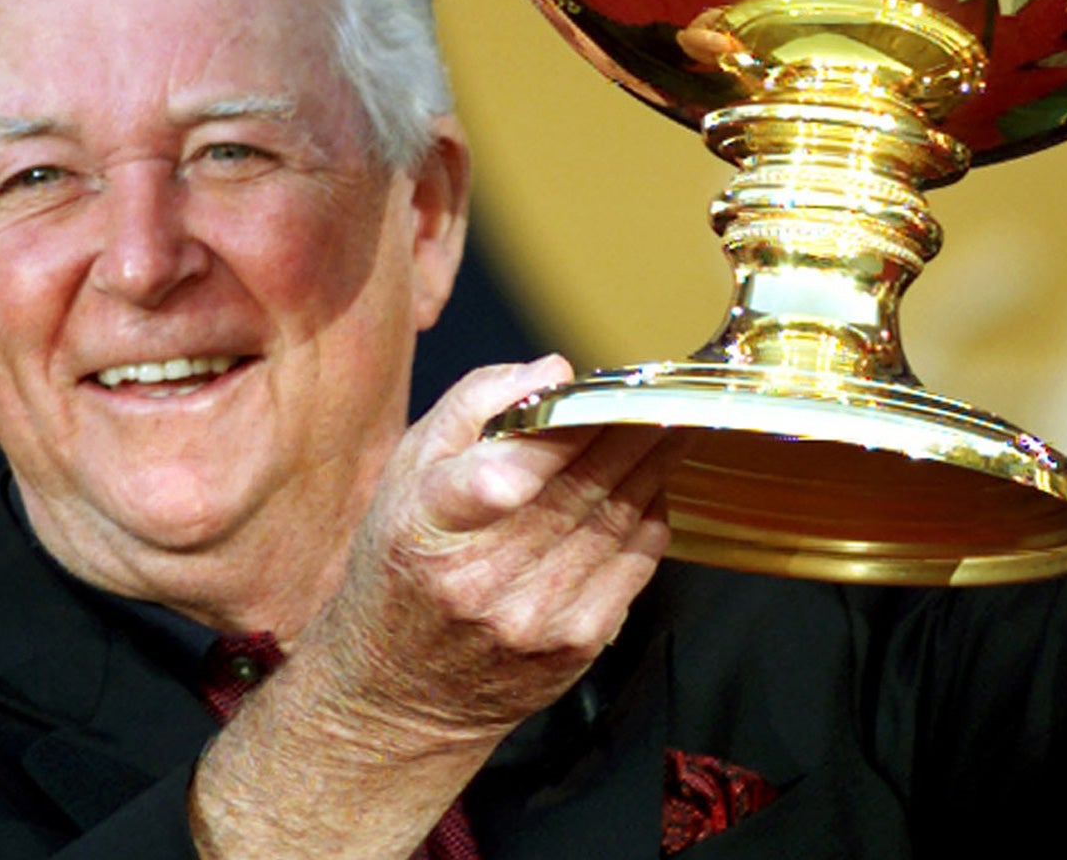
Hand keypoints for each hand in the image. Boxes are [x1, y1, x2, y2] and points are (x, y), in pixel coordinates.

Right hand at [307, 356, 682, 743]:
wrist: (395, 696)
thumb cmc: (400, 567)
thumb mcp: (405, 473)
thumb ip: (471, 407)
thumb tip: (553, 371)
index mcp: (426, 527)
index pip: (492, 479)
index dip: (550, 438)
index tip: (589, 397)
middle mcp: (479, 579)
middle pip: (576, 489)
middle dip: (628, 433)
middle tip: (662, 394)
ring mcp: (531, 617)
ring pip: (614, 522)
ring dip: (652, 467)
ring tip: (671, 427)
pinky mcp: (571, 646)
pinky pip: (632, 567)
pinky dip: (650, 517)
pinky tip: (652, 485)